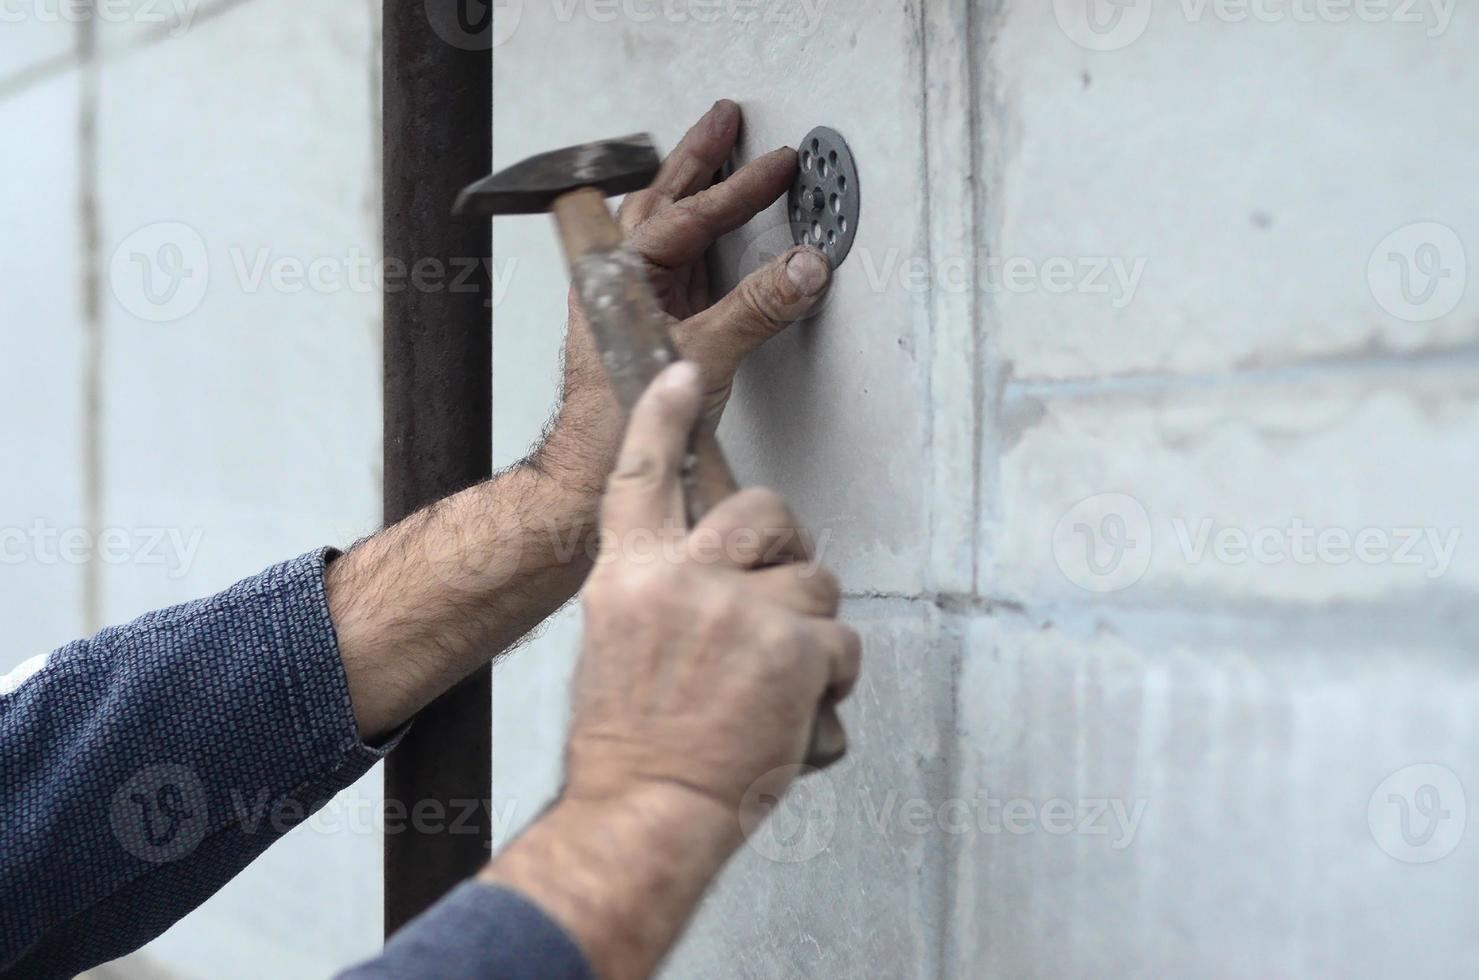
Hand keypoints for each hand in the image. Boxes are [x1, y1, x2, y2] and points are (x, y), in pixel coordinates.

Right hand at [483, 363, 858, 979]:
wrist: (645, 810)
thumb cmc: (631, 745)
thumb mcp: (618, 648)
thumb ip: (663, 597)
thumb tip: (715, 583)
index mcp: (629, 576)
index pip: (642, 474)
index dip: (663, 417)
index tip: (680, 374)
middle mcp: (683, 579)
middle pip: (762, 512)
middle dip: (787, 544)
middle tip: (784, 588)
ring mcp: (740, 611)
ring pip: (816, 581)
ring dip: (811, 626)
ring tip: (781, 679)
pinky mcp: (792, 649)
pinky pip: (841, 642)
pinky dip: (833, 678)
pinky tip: (800, 707)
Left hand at [537, 99, 832, 493]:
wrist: (598, 468)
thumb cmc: (621, 419)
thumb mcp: (704, 357)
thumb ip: (756, 309)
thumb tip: (802, 268)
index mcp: (621, 275)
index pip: (687, 215)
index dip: (738, 189)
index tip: (777, 167)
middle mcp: (620, 280)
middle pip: (662, 201)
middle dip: (699, 159)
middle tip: (727, 123)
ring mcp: (634, 301)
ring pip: (665, 227)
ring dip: (693, 190)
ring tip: (719, 159)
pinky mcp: (650, 325)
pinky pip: (679, 264)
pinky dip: (702, 239)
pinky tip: (717, 234)